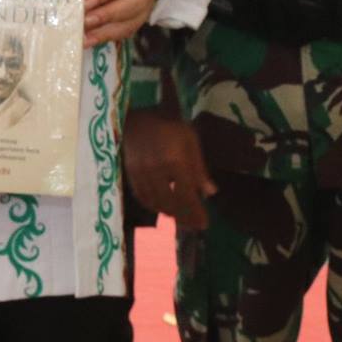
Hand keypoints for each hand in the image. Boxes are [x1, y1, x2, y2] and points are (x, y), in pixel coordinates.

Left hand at [49, 0, 160, 45]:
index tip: (86, 2)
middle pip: (130, 5)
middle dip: (106, 15)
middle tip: (84, 21)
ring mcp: (145, 6)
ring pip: (129, 22)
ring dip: (105, 31)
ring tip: (83, 36)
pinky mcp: (138, 20)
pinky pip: (125, 32)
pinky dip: (106, 38)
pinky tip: (87, 42)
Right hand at [122, 109, 216, 230]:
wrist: (138, 116)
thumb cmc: (169, 126)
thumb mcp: (190, 141)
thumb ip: (199, 168)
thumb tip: (210, 192)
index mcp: (175, 161)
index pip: (187, 196)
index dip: (196, 213)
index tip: (204, 224)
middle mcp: (157, 170)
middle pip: (171, 203)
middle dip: (184, 217)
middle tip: (194, 225)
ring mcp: (141, 173)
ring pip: (156, 202)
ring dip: (169, 214)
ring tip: (181, 218)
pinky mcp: (130, 173)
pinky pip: (142, 197)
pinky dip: (153, 206)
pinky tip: (162, 208)